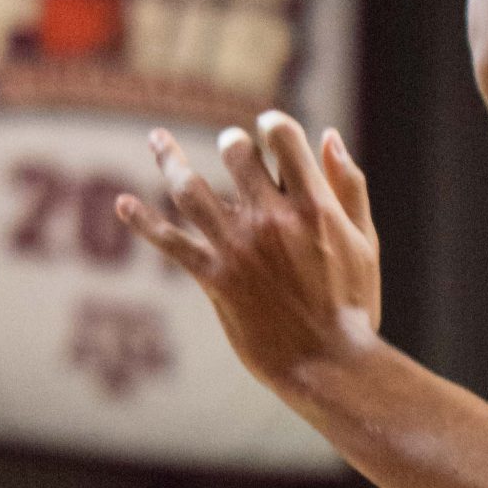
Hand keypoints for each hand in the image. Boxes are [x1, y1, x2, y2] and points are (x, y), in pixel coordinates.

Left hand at [116, 115, 380, 394]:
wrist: (329, 363)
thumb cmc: (354, 304)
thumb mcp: (364, 240)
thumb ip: (350, 186)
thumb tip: (328, 136)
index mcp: (314, 206)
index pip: (283, 138)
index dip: (272, 124)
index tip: (268, 126)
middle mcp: (272, 219)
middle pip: (237, 155)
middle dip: (233, 144)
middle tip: (232, 147)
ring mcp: (239, 247)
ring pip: (192, 190)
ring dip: (171, 159)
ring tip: (158, 140)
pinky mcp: (215, 278)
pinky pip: (170, 243)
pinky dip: (143, 221)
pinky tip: (123, 204)